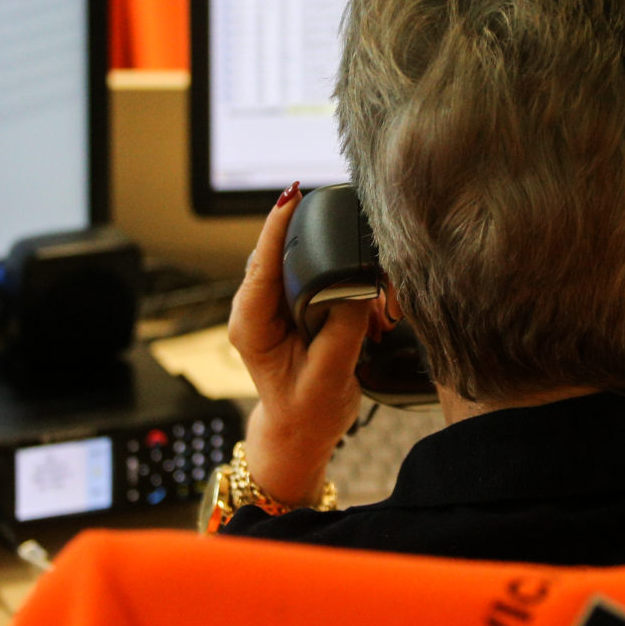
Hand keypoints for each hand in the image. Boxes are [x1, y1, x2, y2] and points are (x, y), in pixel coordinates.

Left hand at [228, 183, 373, 506]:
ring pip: (300, 260)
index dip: (277, 228)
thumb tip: (358, 285)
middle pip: (280, 251)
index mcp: (250, 326)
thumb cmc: (308, 410)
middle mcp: (256, 308)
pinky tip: (370, 302)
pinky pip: (314, 273)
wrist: (301, 429)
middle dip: (317, 239)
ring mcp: (272, 303)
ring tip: (373, 293)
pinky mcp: (291, 302)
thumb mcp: (329, 376)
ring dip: (337, 264)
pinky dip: (345, 281)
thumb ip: (343, 329)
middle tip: (352, 230)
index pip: (261, 266)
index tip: (291, 197)